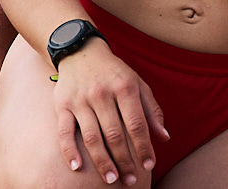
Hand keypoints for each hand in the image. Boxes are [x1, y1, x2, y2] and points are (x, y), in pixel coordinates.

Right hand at [52, 44, 167, 185]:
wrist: (81, 52)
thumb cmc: (115, 73)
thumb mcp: (138, 84)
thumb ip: (151, 110)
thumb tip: (164, 137)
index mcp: (125, 87)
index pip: (137, 123)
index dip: (144, 146)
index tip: (149, 166)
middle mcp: (102, 94)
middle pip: (114, 134)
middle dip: (124, 160)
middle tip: (130, 180)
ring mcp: (81, 100)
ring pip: (91, 136)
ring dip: (101, 161)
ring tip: (110, 178)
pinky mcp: (62, 105)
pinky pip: (64, 132)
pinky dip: (70, 151)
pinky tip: (77, 168)